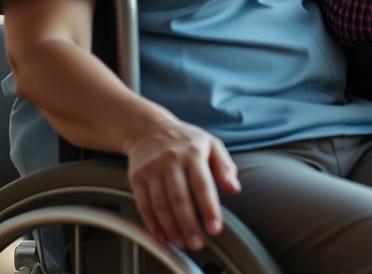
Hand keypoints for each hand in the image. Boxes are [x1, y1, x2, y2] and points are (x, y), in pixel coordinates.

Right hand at [125, 119, 241, 250]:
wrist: (148, 128)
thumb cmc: (185, 140)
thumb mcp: (211, 144)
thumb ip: (225, 167)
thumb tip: (235, 188)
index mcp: (193, 153)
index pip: (203, 185)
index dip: (209, 208)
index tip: (215, 228)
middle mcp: (171, 160)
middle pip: (179, 198)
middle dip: (189, 224)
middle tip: (197, 243)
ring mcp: (152, 169)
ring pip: (161, 204)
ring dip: (171, 227)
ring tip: (181, 242)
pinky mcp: (136, 177)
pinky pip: (144, 204)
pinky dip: (152, 223)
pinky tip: (162, 235)